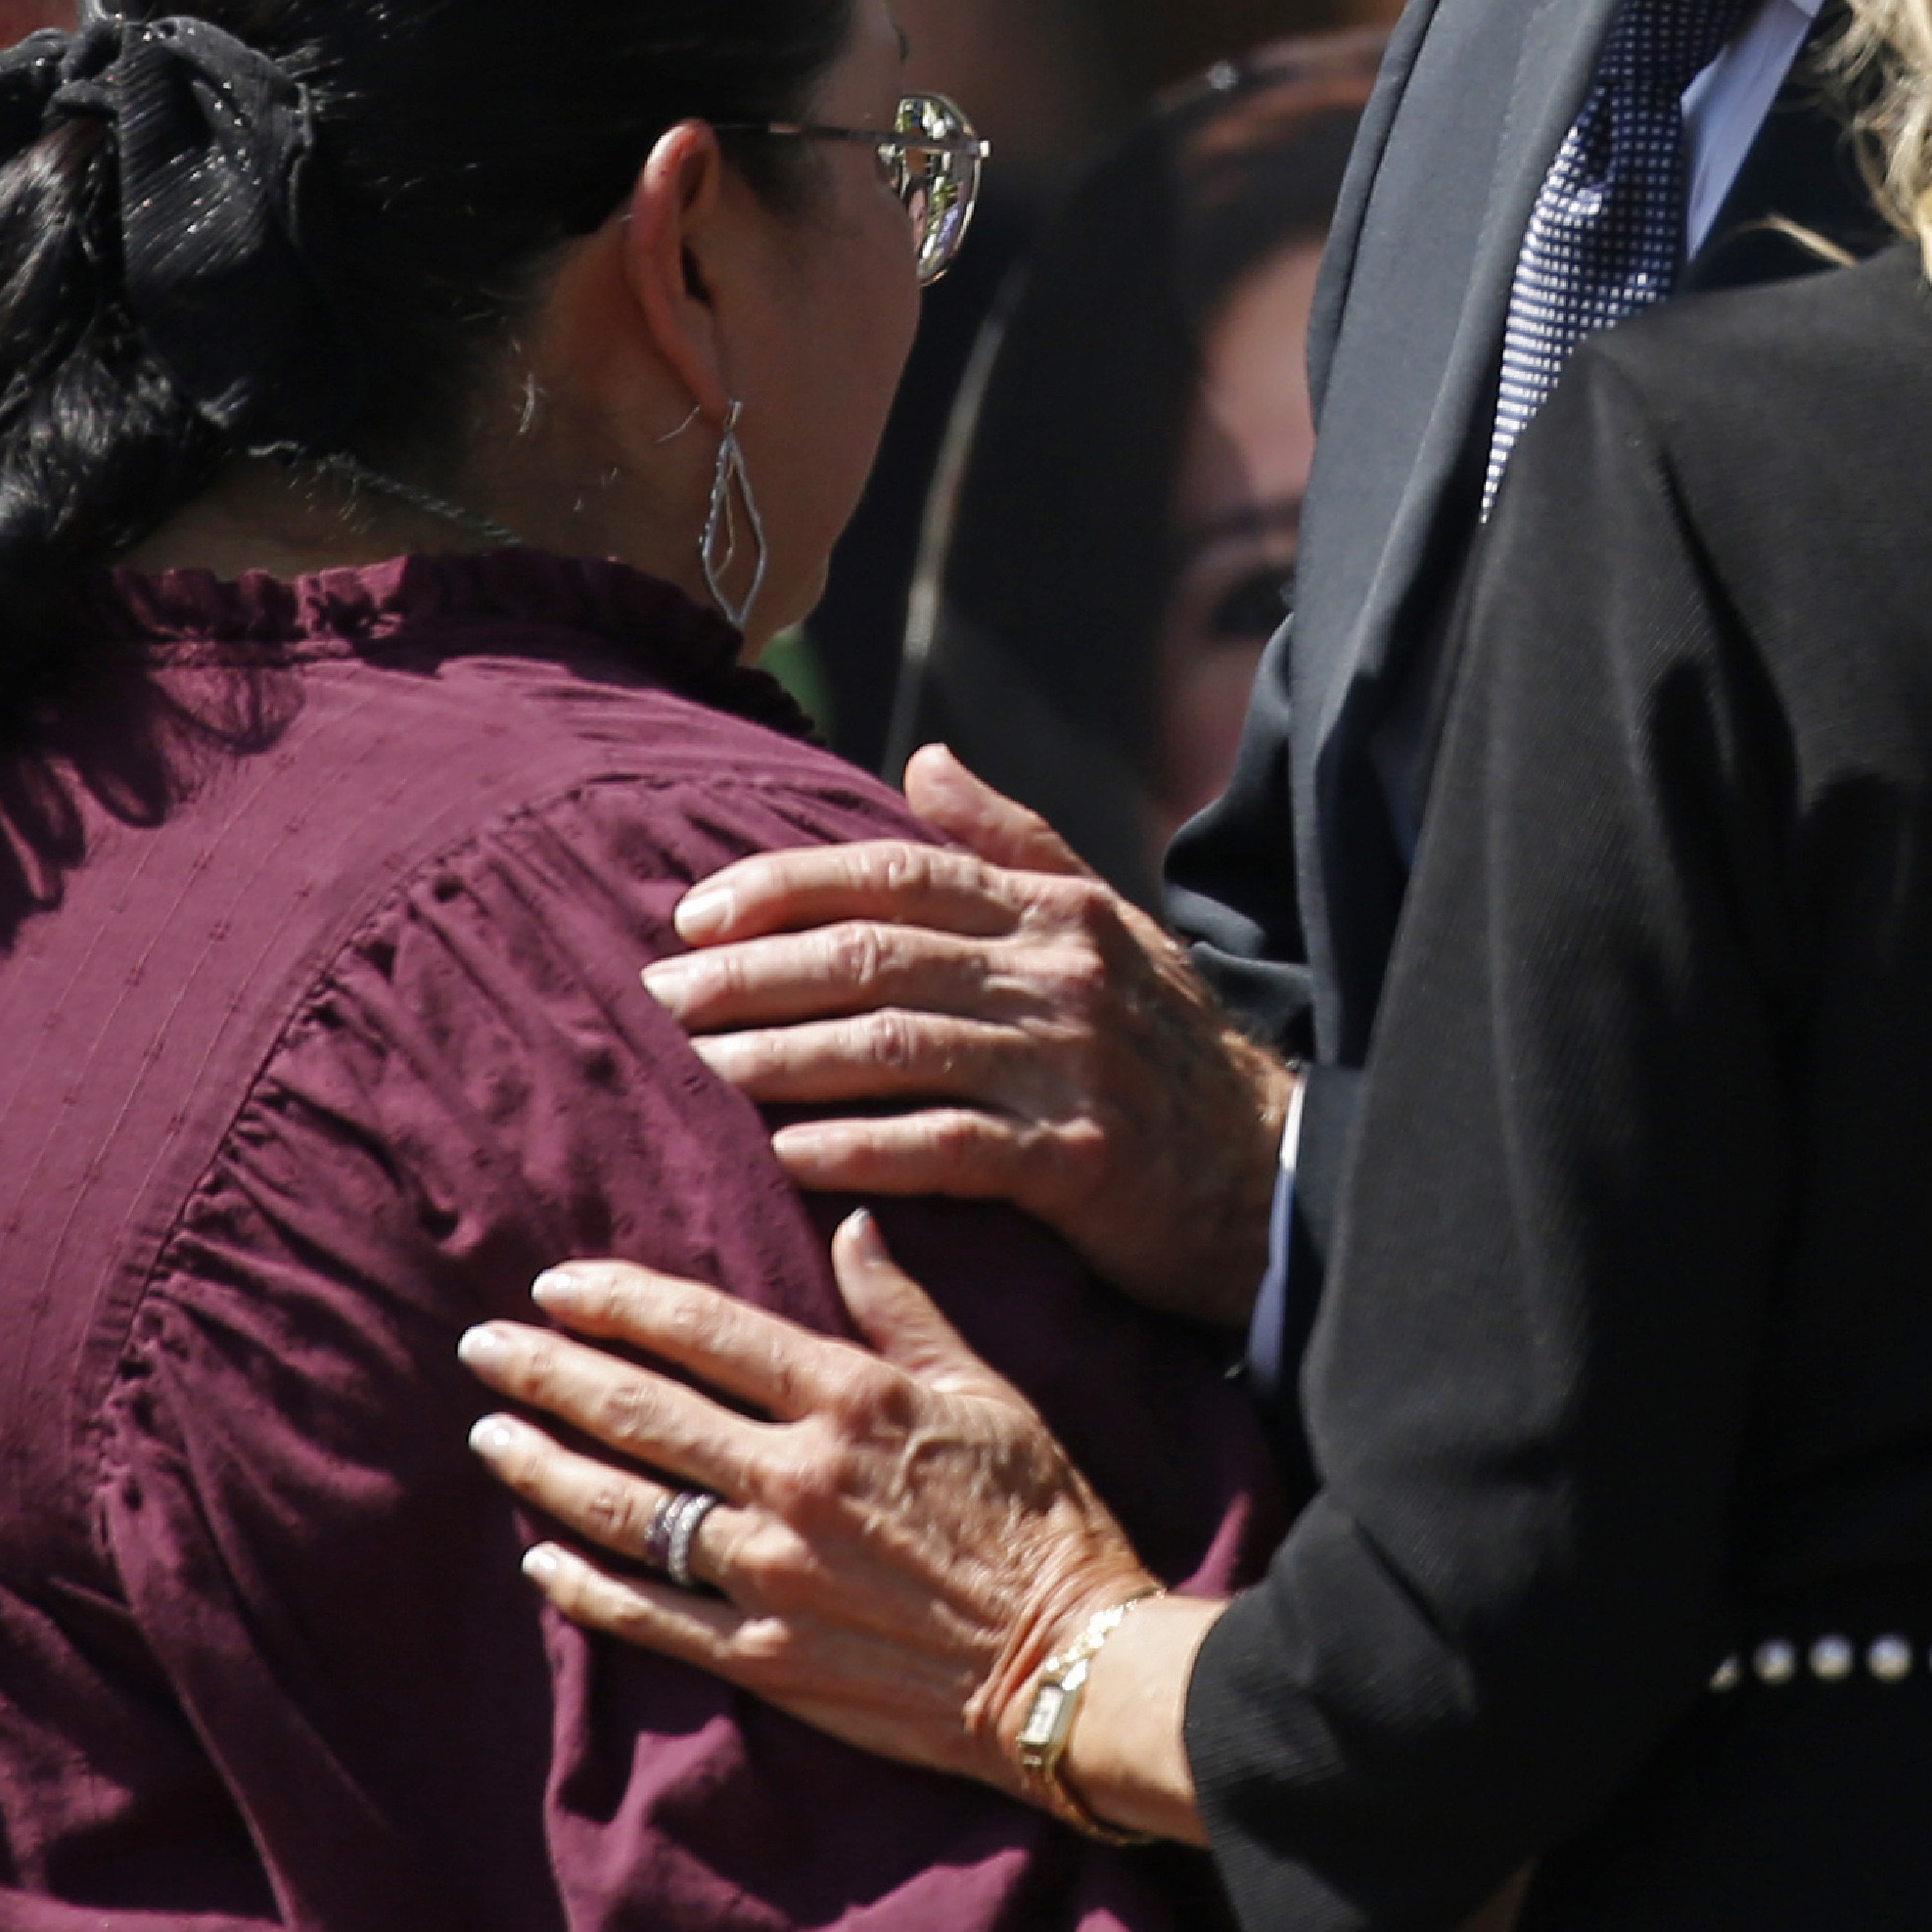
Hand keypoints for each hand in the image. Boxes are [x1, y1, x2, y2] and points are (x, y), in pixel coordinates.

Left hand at [461, 1213, 1167, 1811]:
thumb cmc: (1044, 1520)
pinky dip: (582, 1585)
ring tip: (487, 1435)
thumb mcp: (988, 1391)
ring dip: (543, 1466)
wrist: (1070, 1667)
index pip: (702, 1331)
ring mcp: (770, 1575)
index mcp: (848, 1400)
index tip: (557, 1283)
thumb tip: (850, 1222)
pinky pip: (646, 1615)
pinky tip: (536, 1559)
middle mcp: (794, 1479)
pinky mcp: (763, 1658)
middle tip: (480, 1344)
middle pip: (638, 1411)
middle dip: (547, 1371)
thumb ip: (904, 1309)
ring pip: (624, 1507)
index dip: (617, 1301)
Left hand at [648, 746, 1292, 1328]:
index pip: (893, 874)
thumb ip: (1012, 841)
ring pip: (893, 1046)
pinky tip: (788, 1154)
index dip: (783, 888)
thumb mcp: (1107, 924)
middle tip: (661, 998)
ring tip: (698, 1072)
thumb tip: (922, 760)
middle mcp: (1057, 975)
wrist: (1270, 1171)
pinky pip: (946, 1146)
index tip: (692, 916)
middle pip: (875, 956)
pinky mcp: (1078, 1160)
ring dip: (780, 1058)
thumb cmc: (1167, 1047)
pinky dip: (860, 1147)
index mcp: (1053, 910)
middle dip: (753, 975)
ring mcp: (1068, 1066)